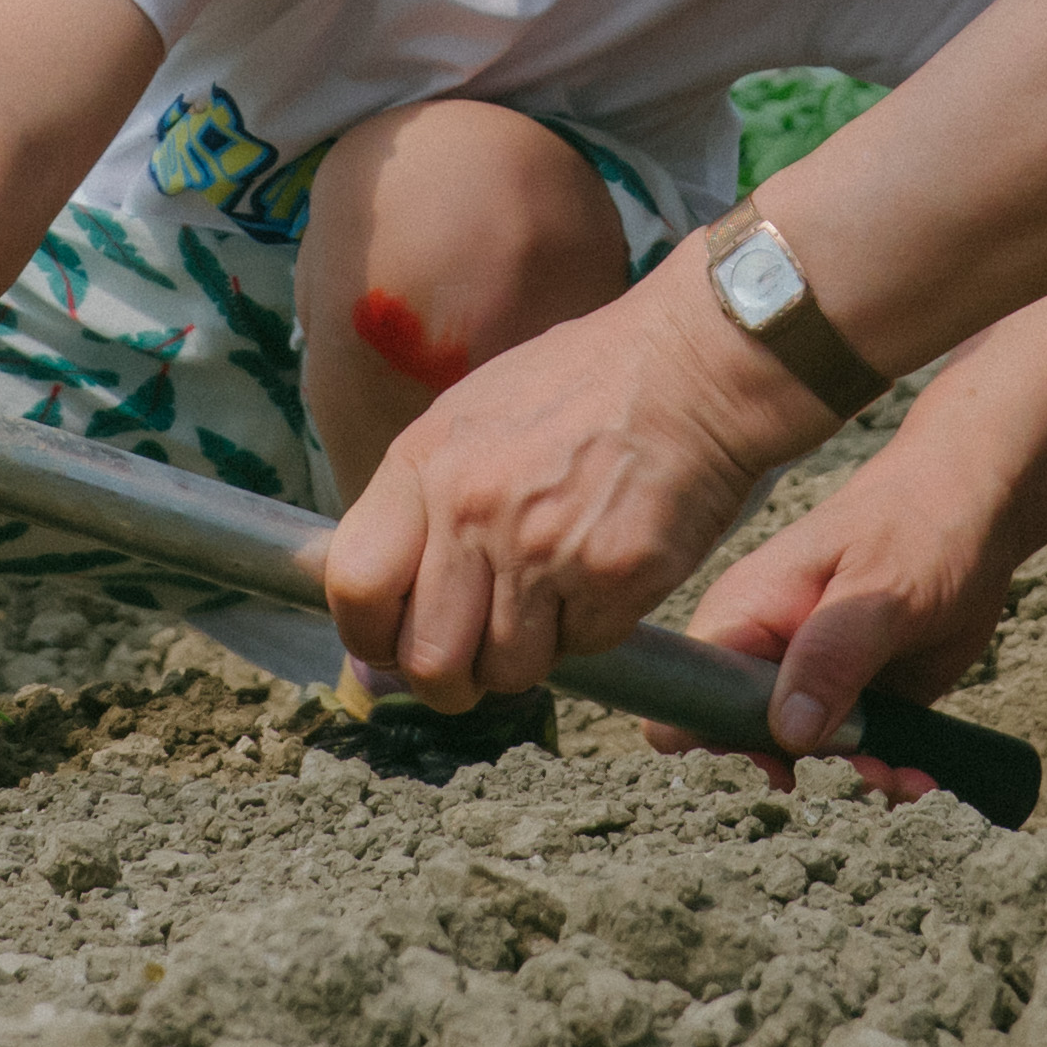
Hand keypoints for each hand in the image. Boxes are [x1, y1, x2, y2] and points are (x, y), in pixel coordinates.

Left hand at [323, 270, 824, 707]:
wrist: (691, 366)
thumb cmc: (586, 384)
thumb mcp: (474, 415)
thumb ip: (424, 499)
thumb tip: (386, 597)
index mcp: (426, 462)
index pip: (355, 587)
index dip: (369, 639)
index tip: (392, 648)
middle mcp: (473, 509)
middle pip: (426, 658)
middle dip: (449, 681)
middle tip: (472, 667)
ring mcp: (542, 549)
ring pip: (507, 669)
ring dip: (528, 654)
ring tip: (554, 599)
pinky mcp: (612, 578)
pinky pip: (582, 649)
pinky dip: (592, 629)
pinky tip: (605, 572)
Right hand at [679, 411, 1038, 784]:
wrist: (979, 511)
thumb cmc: (919, 525)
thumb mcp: (878, 591)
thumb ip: (831, 656)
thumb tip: (787, 735)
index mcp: (745, 615)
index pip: (687, 696)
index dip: (713, 743)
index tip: (776, 767)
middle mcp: (766, 655)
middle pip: (743, 744)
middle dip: (799, 774)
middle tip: (862, 772)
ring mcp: (811, 680)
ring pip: (806, 760)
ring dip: (852, 780)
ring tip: (906, 780)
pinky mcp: (854, 699)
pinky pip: (854, 755)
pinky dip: (884, 773)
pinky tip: (921, 776)